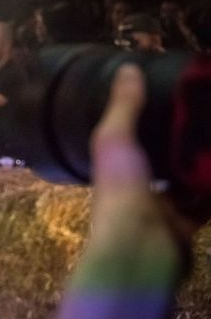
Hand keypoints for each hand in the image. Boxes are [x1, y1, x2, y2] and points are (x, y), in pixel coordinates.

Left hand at [90, 63, 194, 246]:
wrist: (138, 250)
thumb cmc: (120, 191)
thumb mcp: (116, 141)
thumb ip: (123, 108)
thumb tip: (128, 68)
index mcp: (115, 164)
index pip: (131, 136)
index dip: (148, 118)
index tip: (173, 96)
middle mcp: (135, 185)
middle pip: (162, 158)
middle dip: (182, 141)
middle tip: (206, 116)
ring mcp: (160, 208)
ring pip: (185, 182)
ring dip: (200, 164)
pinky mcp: (184, 226)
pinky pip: (202, 203)